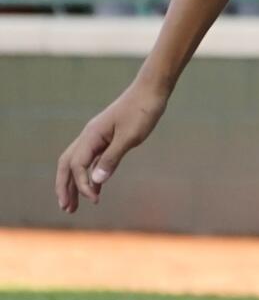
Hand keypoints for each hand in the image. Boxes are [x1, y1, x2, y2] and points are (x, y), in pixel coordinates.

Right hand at [55, 81, 168, 211]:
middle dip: (64, 187)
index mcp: (91, 135)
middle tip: (66, 209)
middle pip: (67, 165)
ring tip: (74, 205)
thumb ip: (112, 158)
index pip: (77, 165)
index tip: (94, 199)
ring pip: (77, 163)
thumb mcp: (130, 136)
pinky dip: (90, 174)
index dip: (82, 184)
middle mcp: (89, 136)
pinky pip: (92, 159)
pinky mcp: (107, 138)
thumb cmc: (143, 111)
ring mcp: (96, 137)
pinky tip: (95, 187)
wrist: (152, 90)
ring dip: (74, 183)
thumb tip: (96, 180)